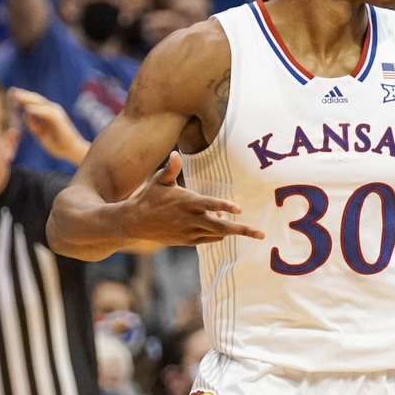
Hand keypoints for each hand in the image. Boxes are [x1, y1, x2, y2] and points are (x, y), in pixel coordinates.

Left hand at [10, 88, 88, 164]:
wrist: (72, 151)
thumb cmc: (58, 144)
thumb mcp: (41, 134)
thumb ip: (33, 125)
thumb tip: (25, 114)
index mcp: (48, 113)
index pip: (34, 102)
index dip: (22, 98)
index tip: (11, 94)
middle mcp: (52, 110)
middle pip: (35, 99)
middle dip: (23, 95)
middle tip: (11, 91)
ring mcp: (56, 113)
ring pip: (40, 102)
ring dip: (27, 99)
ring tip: (16, 96)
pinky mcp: (59, 119)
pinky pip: (46, 112)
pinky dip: (36, 110)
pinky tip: (27, 108)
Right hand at [122, 152, 264, 245]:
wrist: (134, 223)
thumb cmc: (148, 198)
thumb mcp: (158, 181)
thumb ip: (171, 169)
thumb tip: (176, 154)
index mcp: (186, 202)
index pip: (210, 205)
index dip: (225, 206)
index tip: (239, 209)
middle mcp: (190, 219)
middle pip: (221, 227)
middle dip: (242, 230)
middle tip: (260, 233)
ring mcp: (189, 232)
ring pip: (217, 234)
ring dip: (230, 229)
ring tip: (236, 222)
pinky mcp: (186, 241)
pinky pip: (208, 239)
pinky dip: (217, 234)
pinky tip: (220, 227)